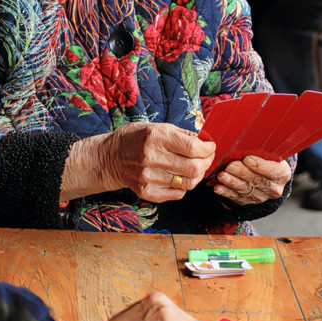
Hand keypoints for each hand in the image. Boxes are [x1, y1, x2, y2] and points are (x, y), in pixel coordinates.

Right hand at [63, 124, 215, 203]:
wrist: (111, 157)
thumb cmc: (136, 138)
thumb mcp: (157, 127)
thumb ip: (182, 134)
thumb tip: (205, 141)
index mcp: (156, 137)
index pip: (192, 147)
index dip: (208, 148)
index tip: (210, 146)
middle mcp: (151, 158)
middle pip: (193, 168)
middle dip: (207, 162)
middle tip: (207, 157)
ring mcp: (148, 178)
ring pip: (188, 183)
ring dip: (198, 175)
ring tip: (196, 167)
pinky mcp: (147, 192)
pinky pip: (177, 194)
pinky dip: (185, 186)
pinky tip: (182, 177)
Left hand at [211, 154, 291, 205]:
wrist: (267, 174)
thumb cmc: (266, 157)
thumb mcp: (270, 151)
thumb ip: (262, 147)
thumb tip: (247, 135)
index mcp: (282, 173)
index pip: (272, 170)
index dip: (260, 166)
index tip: (247, 159)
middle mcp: (273, 188)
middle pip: (257, 180)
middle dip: (242, 173)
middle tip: (230, 166)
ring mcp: (261, 196)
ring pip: (245, 189)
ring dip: (232, 182)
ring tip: (221, 176)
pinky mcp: (249, 202)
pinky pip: (236, 198)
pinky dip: (226, 192)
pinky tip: (218, 188)